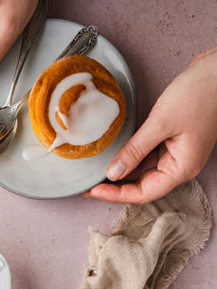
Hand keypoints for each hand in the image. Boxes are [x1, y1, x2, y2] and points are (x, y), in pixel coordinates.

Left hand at [85, 47, 216, 202]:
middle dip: (117, 186)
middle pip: (144, 185)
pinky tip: (116, 156)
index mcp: (182, 168)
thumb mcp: (161, 122)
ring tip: (98, 172)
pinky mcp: (174, 141)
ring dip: (123, 172)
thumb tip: (113, 173)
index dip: (117, 195)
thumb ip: (135, 149)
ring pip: (145, 171)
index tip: (94, 190)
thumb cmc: (199, 93)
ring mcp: (178, 154)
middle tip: (89, 185)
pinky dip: (133, 157)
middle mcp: (181, 165)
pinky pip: (150, 156)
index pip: (144, 193)